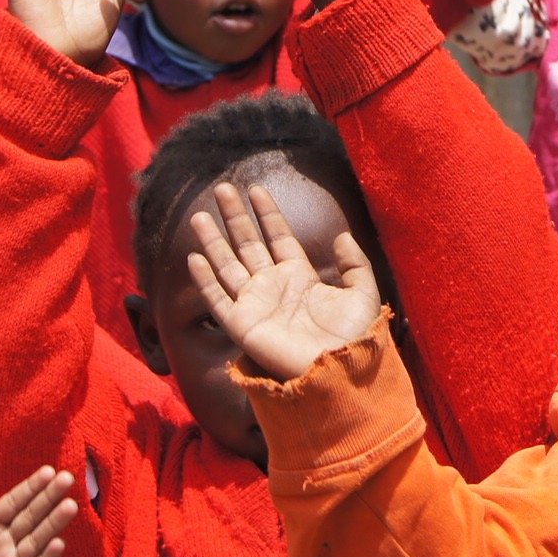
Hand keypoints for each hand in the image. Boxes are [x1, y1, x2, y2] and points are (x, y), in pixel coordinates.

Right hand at [186, 182, 383, 380]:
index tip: (256, 189)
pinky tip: (195, 258)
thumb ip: (354, 263)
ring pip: (228, 266)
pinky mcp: (242, 326)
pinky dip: (205, 280)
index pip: (278, 237)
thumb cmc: (354, 335)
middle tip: (222, 189)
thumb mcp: (362, 292)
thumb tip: (342, 235)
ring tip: (199, 216)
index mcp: (300, 277)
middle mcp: (273, 287)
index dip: (267, 213)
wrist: (341, 368)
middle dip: (235, 217)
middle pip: (248, 244)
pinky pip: (218, 299)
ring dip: (214, 241)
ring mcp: (255, 305)